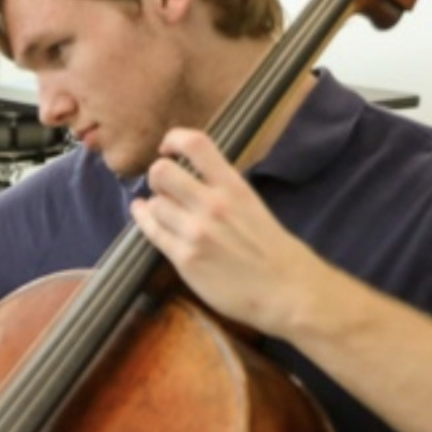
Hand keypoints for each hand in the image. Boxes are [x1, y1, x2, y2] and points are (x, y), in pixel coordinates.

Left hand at [130, 128, 336, 338]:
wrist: (287, 292)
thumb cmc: (274, 251)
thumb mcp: (253, 206)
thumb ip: (223, 189)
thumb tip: (191, 177)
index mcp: (234, 187)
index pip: (196, 144)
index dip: (174, 140)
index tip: (168, 148)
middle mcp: (213, 205)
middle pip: (161, 172)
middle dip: (157, 176)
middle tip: (163, 187)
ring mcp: (196, 233)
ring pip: (153, 204)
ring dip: (154, 205)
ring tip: (164, 211)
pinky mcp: (185, 259)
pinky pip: (152, 232)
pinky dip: (144, 220)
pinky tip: (143, 214)